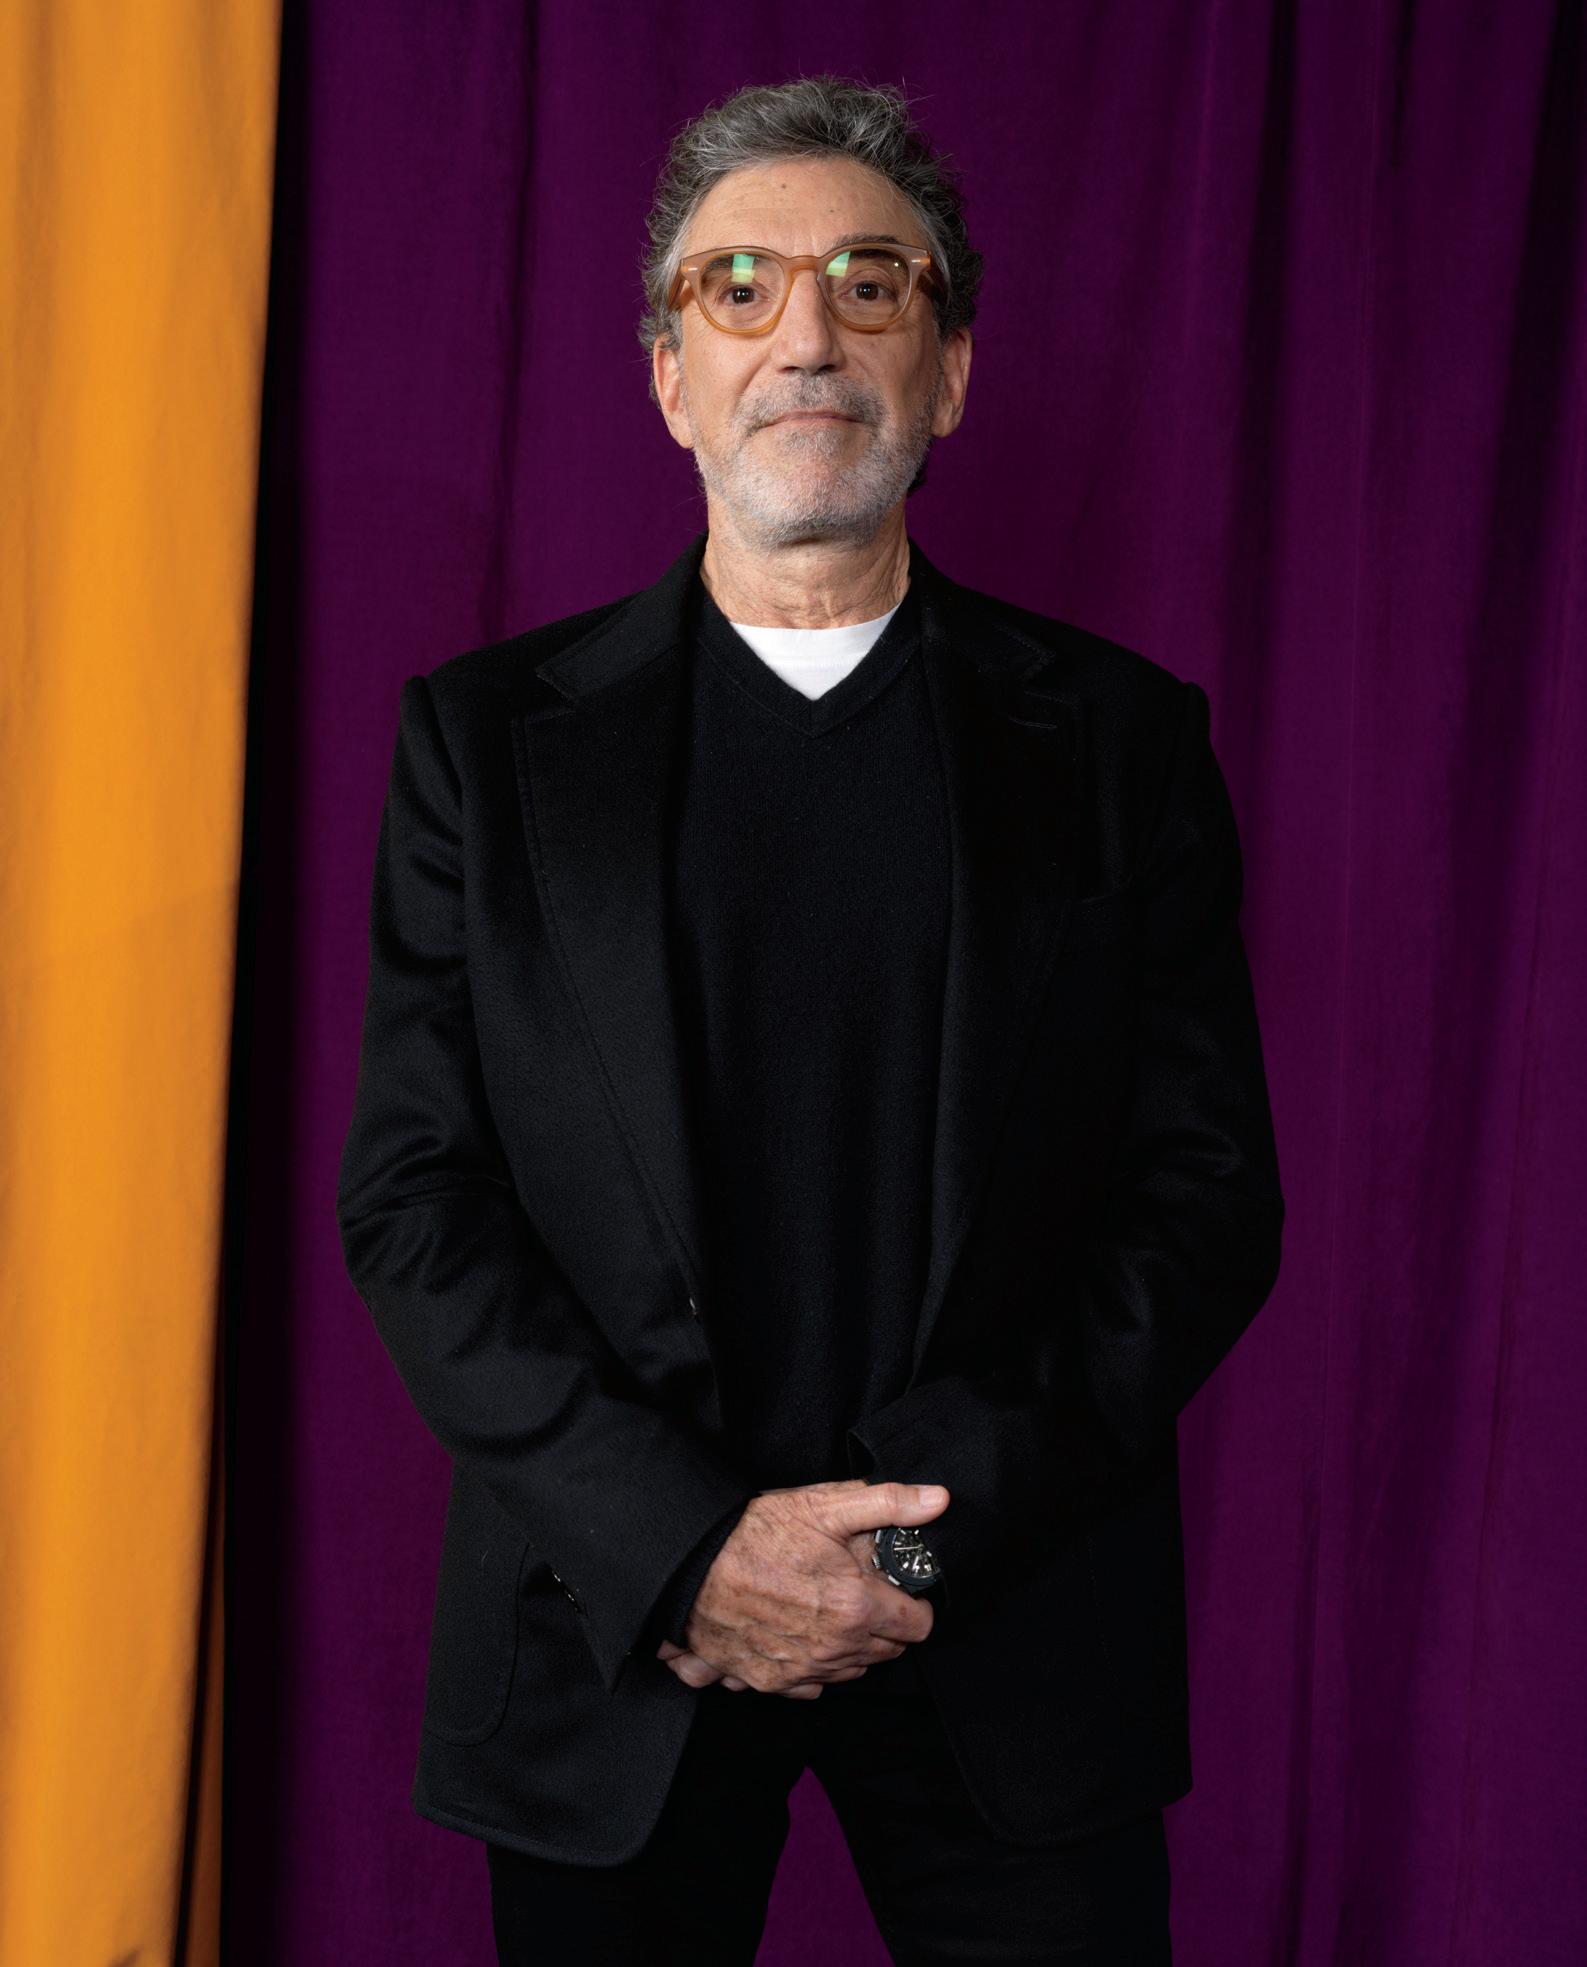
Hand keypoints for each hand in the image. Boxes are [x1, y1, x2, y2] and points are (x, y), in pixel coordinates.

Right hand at [654, 1478, 947, 1697]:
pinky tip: (801, 1631)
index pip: (918, 1626)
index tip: (896, 1586)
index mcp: (856, 1608)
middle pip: (888, 1651)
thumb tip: (937, 1500)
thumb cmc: (754, 1536)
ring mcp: (802, 1671)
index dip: (912, 1602)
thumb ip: (888, 1503)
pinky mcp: (772, 1682)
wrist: (689, 1568)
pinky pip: (813, 1686)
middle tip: (857, 1587)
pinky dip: (815, 1664)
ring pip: (853, 1670)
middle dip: (883, 1622)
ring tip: (826, 1605)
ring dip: (851, 1644)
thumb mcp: (824, 1505)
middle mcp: (834, 1649)